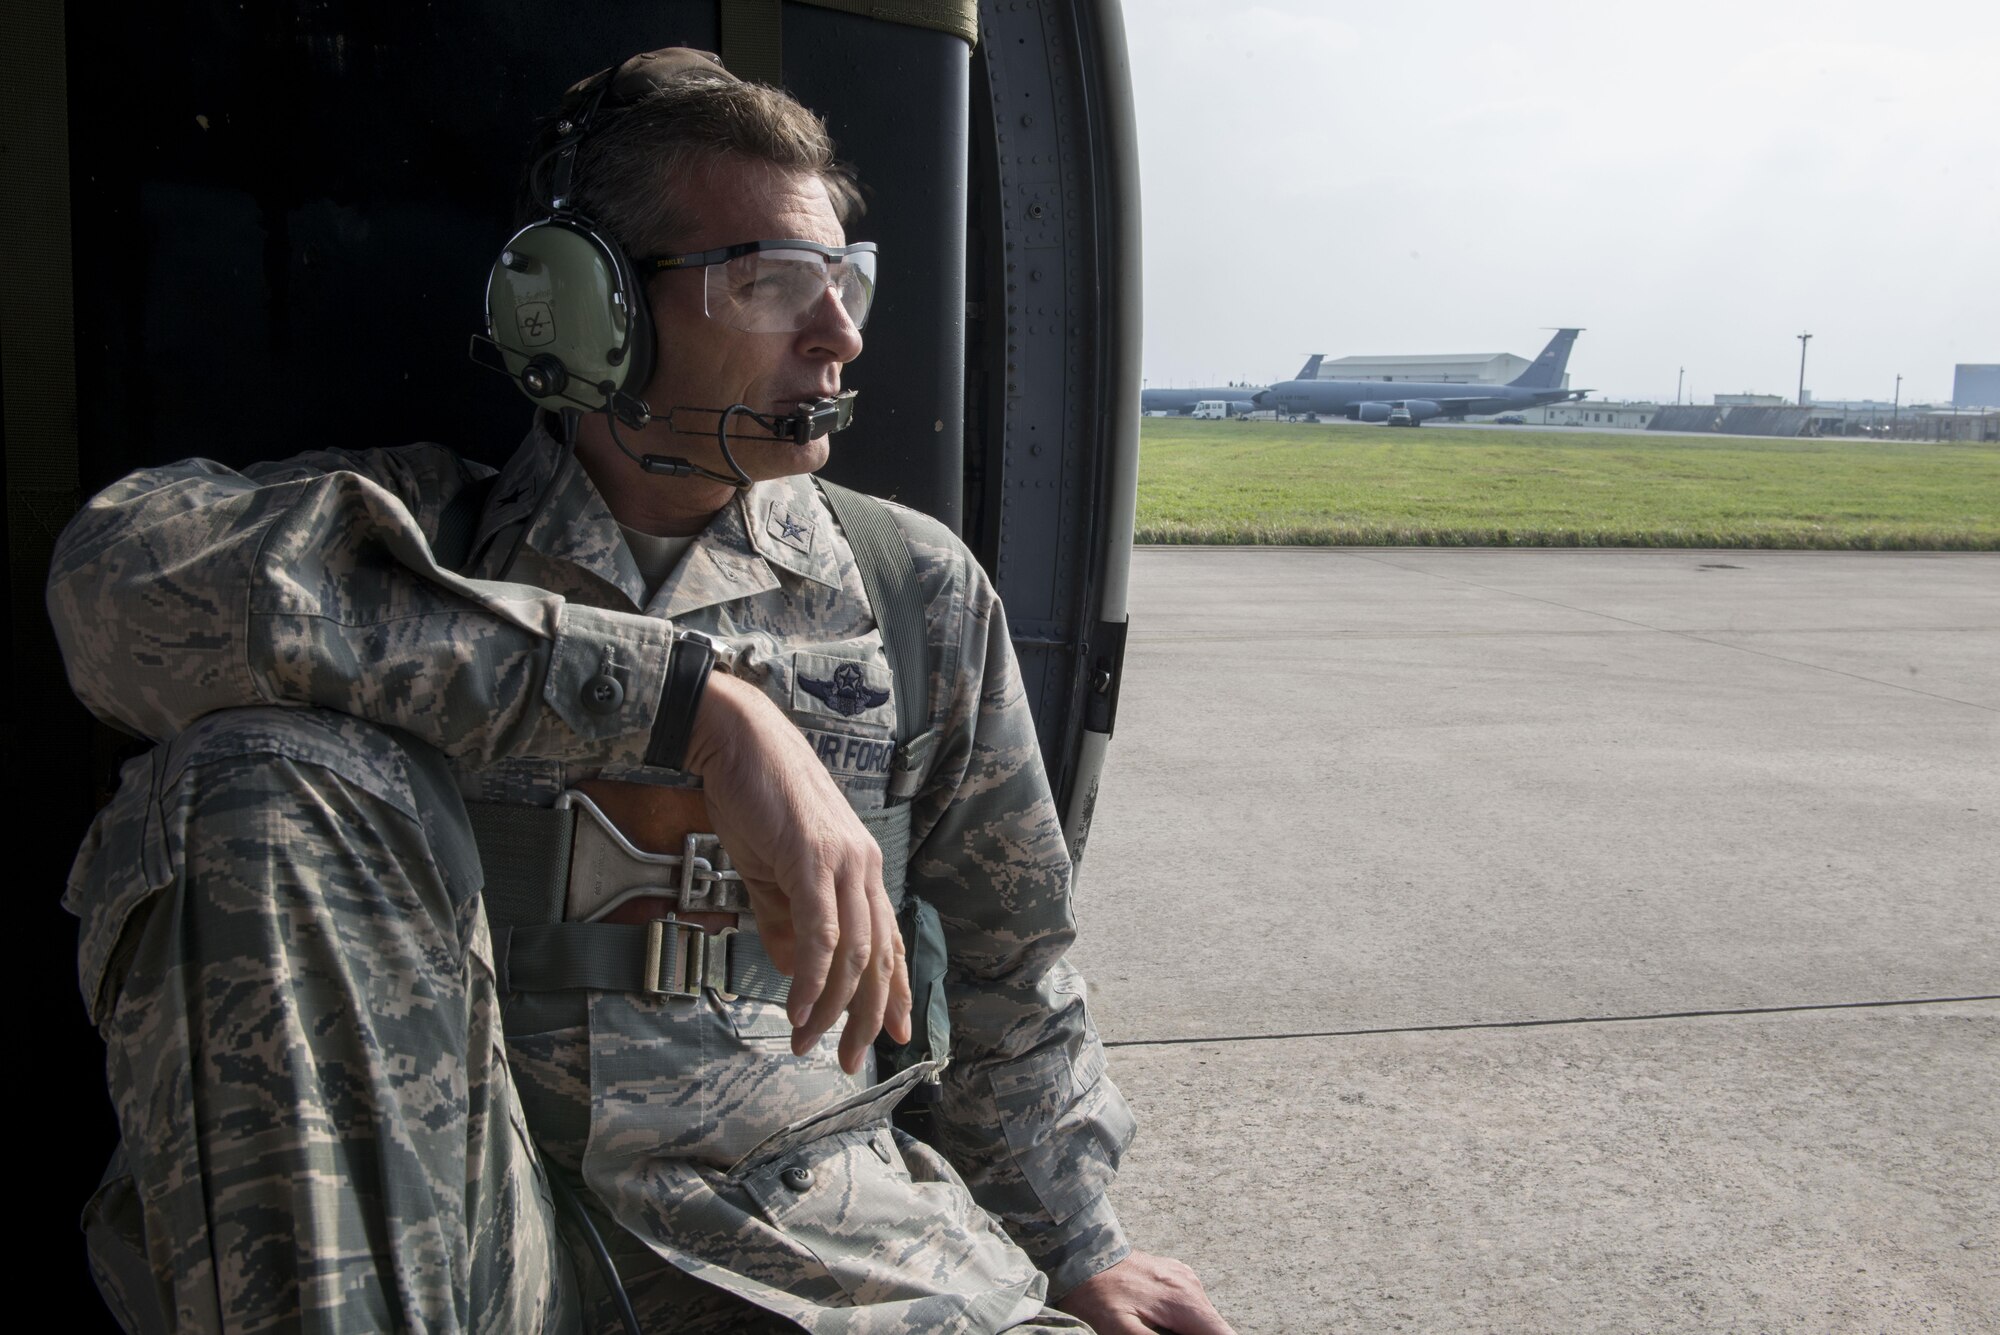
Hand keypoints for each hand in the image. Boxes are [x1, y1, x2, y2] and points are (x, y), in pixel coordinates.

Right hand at [683, 673, 912, 1071]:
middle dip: (866, 1017)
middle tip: (851, 1060)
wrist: (739, 741)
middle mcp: (863, 868)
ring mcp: (842, 862)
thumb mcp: (772, 873)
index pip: (887, 941)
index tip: (896, 1033)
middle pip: (877, 958)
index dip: (894, 992)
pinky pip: (819, 931)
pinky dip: (810, 976)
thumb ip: (786, 923)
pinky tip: (799, 1007)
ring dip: (830, 1006)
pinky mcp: (812, 858)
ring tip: (807, 1041)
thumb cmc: (756, 801)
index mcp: (860, 870)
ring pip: (852, 953)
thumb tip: (794, 972)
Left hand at [1055, 1252, 1234, 1334]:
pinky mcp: (1175, 1273)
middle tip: (1158, 1332)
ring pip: (1202, 1317)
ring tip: (1153, 1327)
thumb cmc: (1097, 1296)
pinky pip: (1189, 1303)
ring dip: (1188, 1330)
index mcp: (1185, 1303)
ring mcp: (1185, 1277)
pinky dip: (1181, 1318)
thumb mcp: (1120, 1331)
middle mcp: (1191, 1286)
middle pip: (1214, 1328)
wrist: (1080, 1255)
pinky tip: (1154, 1319)